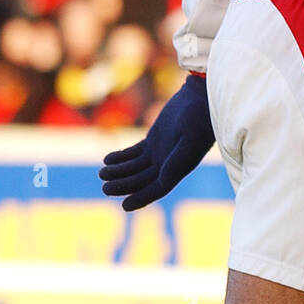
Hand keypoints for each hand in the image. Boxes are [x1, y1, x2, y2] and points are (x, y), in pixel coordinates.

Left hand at [99, 73, 215, 210]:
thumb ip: (176, 161)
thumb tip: (163, 181)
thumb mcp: (190, 140)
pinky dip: (121, 158)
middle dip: (123, 185)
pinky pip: (133, 154)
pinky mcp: (153, 141)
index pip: (157, 189)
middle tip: (105, 188)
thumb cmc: (199, 118)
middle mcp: (168, 164)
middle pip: (141, 181)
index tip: (124, 206)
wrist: (201, 98)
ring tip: (102, 173)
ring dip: (118, 172)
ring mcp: (160, 153)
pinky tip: (107, 159)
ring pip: (134, 168)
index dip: (141, 198)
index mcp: (179, 168)